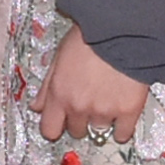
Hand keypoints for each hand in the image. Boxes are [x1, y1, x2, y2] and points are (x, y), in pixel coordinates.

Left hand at [33, 26, 149, 145]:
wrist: (122, 30)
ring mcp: (104, 111)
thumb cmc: (89, 37)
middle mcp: (79, 107)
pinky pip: (122, 134)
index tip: (63, 121)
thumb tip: (36, 107)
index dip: (56, 126)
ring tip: (107, 102)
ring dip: (101, 120)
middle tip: (89, 103)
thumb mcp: (59, 57)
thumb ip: (47, 87)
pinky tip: (122, 117)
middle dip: (80, 120)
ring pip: (99, 131)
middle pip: (76, 131)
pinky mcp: (128, 111)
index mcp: (59, 94)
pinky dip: (122, 129)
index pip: (49, 130)